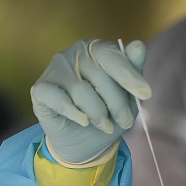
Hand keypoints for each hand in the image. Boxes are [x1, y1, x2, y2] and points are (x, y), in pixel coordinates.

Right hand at [31, 39, 149, 164]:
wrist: (85, 141)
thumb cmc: (110, 113)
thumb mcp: (128, 97)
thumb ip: (133, 71)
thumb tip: (139, 45)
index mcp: (97, 50)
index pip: (113, 57)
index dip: (130, 76)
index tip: (146, 94)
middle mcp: (74, 54)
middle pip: (100, 78)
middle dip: (118, 105)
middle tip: (125, 121)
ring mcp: (55, 69)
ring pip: (81, 92)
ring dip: (99, 115)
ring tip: (105, 125)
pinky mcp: (40, 89)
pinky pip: (59, 100)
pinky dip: (75, 114)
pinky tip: (83, 121)